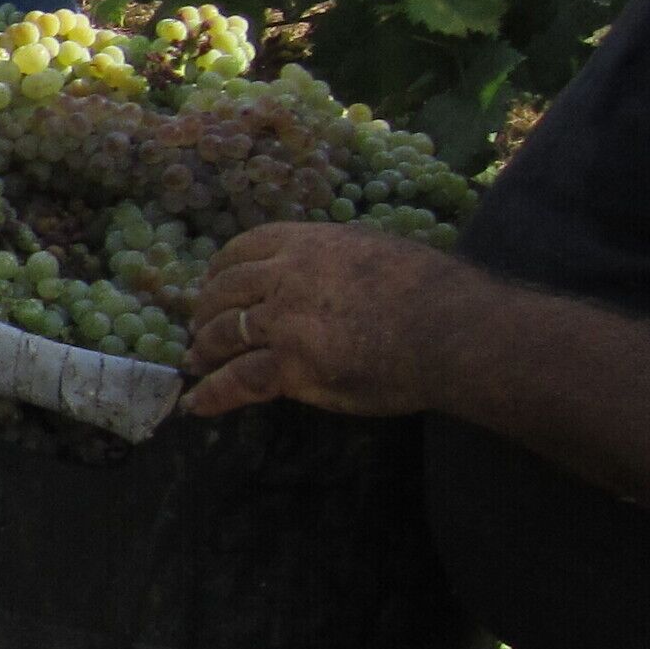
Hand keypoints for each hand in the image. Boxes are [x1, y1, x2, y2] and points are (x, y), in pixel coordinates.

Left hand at [181, 221, 483, 417]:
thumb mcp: (375, 249)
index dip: (222, 268)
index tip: (213, 280)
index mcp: (308, 244)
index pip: (246, 247)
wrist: (453, 330)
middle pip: (225, 292)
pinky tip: (196, 404)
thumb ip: (336, 258)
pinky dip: (212, 394)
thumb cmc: (433, 291)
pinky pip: (238, 381)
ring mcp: (283, 322)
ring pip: (224, 335)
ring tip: (196, 360)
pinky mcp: (291, 366)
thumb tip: (324, 267)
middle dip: (207, 310)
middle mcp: (285, 277)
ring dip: (204, 348)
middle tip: (200, 326)